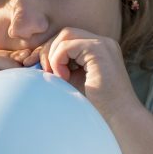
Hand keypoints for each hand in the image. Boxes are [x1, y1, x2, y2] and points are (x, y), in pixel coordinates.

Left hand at [22, 28, 139, 123]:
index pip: (68, 39)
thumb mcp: (72, 82)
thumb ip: (59, 68)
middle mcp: (103, 43)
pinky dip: (58, 60)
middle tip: (46, 73)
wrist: (118, 119)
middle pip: (65, 33)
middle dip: (49, 51)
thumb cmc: (96, 107)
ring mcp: (103, 44)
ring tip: (58, 77)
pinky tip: (63, 78)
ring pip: (65, 36)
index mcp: (99, 50)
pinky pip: (67, 45)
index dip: (51, 52)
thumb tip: (34, 60)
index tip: (42, 71)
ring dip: (53, 56)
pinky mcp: (100, 50)